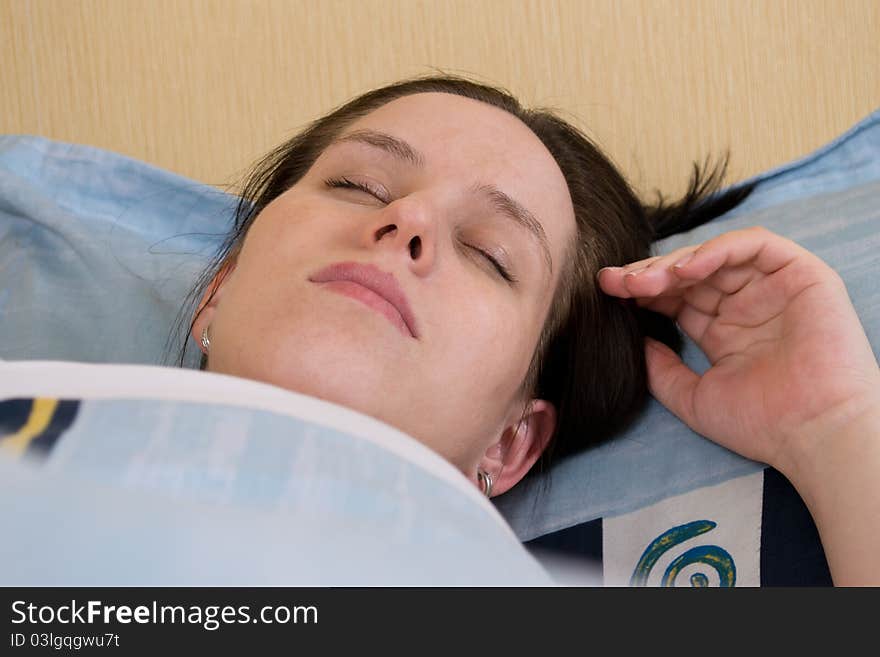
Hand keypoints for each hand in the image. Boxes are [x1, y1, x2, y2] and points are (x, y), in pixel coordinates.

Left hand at [597, 226, 879, 472]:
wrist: (813, 433)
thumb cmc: (761, 423)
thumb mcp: (693, 396)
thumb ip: (661, 369)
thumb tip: (634, 341)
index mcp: (722, 330)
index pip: (675, 297)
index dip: (640, 291)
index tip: (607, 292)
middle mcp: (745, 304)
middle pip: (689, 273)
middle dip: (648, 274)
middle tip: (616, 283)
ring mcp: (772, 287)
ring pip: (715, 255)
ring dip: (675, 262)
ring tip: (644, 281)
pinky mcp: (801, 274)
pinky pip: (755, 245)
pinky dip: (718, 250)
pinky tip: (686, 269)